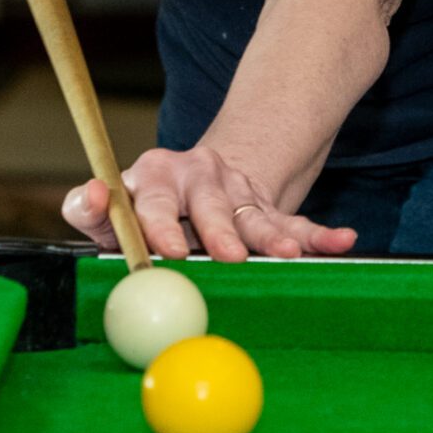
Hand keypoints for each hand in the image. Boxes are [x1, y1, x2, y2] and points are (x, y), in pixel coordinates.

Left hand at [60, 147, 357, 262]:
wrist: (200, 178)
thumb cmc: (147, 206)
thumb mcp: (114, 205)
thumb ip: (91, 208)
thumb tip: (90, 196)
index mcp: (156, 176)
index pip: (153, 196)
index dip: (159, 222)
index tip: (168, 249)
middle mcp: (199, 179)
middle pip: (209, 204)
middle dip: (219, 230)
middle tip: (228, 255)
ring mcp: (237, 192)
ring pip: (255, 215)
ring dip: (273, 235)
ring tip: (289, 255)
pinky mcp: (266, 207)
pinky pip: (296, 222)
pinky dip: (319, 234)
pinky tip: (342, 240)